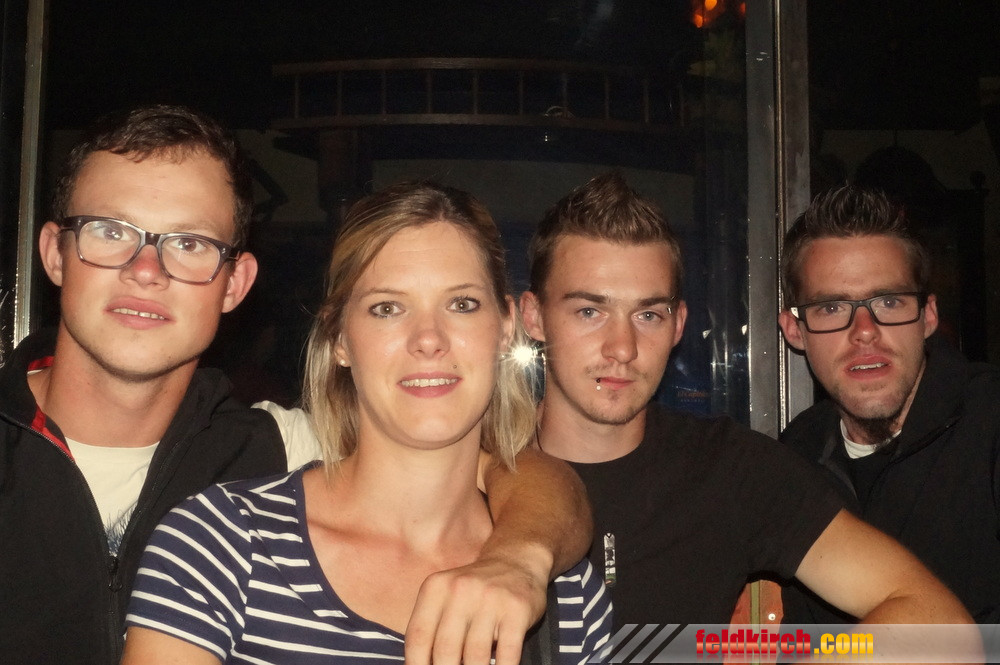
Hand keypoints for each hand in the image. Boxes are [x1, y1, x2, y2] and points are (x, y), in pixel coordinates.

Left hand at [404, 548, 549, 664]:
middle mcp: (460, 590)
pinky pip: (507, 653)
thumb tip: (422, 664)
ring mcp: (490, 598)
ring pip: (475, 655)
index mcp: (436, 588)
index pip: (418, 637)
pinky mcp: (516, 609)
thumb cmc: (475, 590)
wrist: (516, 560)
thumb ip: (432, 627)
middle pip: (445, 650)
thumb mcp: (446, 596)